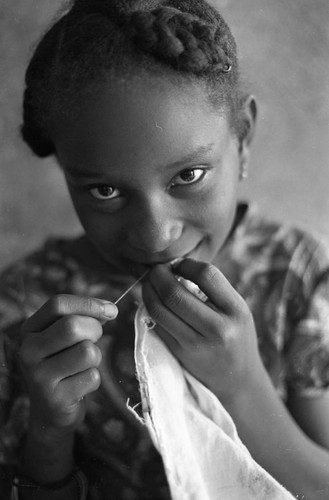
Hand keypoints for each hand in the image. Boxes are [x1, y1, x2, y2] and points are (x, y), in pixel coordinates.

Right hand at [19, 294, 117, 432]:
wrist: (51, 409)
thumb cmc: (64, 363)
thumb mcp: (64, 337)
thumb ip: (82, 317)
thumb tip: (110, 310)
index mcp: (30, 330)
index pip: (58, 304)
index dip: (88, 304)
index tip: (111, 310)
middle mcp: (28, 351)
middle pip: (73, 326)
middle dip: (95, 330)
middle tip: (94, 340)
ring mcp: (38, 376)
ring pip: (87, 352)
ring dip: (96, 357)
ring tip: (83, 366)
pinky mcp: (55, 399)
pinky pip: (92, 377)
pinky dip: (94, 379)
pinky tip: (79, 385)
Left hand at [142, 258, 262, 403]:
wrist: (238, 378)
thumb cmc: (236, 335)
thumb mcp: (237, 310)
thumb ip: (213, 289)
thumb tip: (176, 265)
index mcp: (236, 310)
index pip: (207, 275)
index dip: (186, 264)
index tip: (178, 263)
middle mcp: (218, 328)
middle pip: (175, 294)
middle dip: (158, 276)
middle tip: (155, 270)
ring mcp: (197, 344)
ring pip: (160, 311)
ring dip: (149, 292)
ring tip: (149, 284)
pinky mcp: (181, 354)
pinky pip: (158, 326)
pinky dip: (150, 310)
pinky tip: (152, 303)